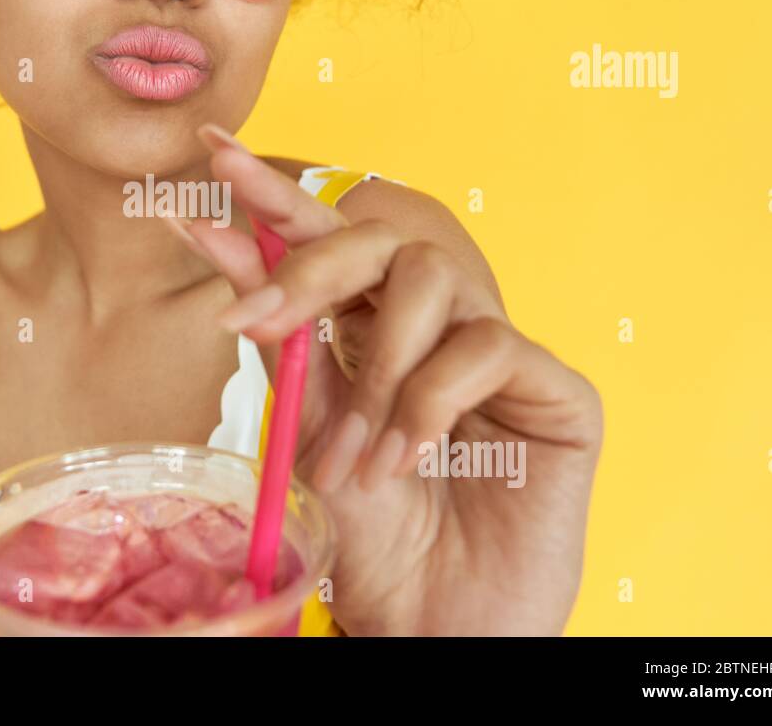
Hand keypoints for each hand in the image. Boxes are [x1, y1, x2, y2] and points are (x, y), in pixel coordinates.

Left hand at [168, 125, 603, 635]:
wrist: (432, 620)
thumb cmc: (373, 533)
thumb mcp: (308, 427)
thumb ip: (279, 335)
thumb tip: (216, 236)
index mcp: (373, 329)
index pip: (328, 241)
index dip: (276, 194)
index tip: (214, 151)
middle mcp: (437, 327)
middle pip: (379, 238)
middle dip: (309, 269)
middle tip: (257, 317)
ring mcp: (499, 352)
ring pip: (432, 281)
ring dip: (376, 368)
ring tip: (358, 453)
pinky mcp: (558, 389)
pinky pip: (488, 345)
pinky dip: (432, 400)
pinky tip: (411, 455)